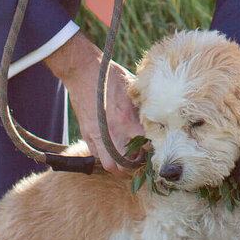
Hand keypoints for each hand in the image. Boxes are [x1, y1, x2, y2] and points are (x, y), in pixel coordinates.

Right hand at [45, 30, 143, 173]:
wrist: (83, 71)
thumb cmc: (111, 77)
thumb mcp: (133, 89)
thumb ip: (143, 107)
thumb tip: (156, 117)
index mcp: (128, 121)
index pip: (146, 149)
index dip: (152, 151)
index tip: (155, 148)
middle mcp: (113, 133)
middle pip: (126, 166)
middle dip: (136, 167)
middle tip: (141, 160)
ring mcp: (97, 136)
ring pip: (110, 166)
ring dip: (120, 168)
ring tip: (127, 160)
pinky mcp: (87, 135)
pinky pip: (97, 156)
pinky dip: (106, 158)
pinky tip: (114, 150)